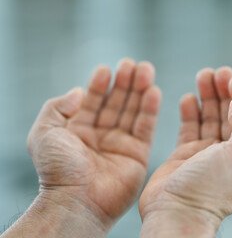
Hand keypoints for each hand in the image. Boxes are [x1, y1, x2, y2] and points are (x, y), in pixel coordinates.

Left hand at [27, 59, 160, 230]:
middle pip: (116, 103)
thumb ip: (57, 107)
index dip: (99, 84)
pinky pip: (145, 128)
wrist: (77, 201)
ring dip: (140, 90)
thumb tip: (78, 91)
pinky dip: (150, 110)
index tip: (106, 69)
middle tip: (133, 64)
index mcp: (79, 130)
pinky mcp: (137, 154)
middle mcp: (100, 135)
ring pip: (132, 112)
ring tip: (146, 70)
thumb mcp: (44, 132)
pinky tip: (153, 91)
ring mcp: (120, 144)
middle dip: (125, 83)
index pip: (93, 101)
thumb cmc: (57, 170)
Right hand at [139, 67, 231, 236]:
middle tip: (216, 72)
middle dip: (226, 91)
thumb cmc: (209, 190)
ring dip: (208, 96)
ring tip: (201, 76)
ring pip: (211, 118)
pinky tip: (187, 99)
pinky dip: (190, 112)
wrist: (175, 212)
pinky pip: (191, 127)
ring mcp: (208, 155)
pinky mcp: (187, 155)